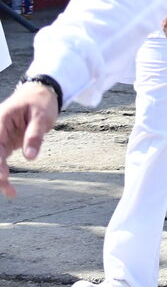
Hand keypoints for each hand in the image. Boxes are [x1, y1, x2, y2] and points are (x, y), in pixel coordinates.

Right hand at [0, 82, 60, 198]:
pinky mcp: (3, 143)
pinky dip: (1, 173)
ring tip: (10, 193)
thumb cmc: (40, 102)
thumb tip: (30, 157)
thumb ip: (35, 135)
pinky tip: (8, 187)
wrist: (39, 93)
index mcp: (0, 121)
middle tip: (8, 190)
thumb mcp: (42, 116)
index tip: (2, 176)